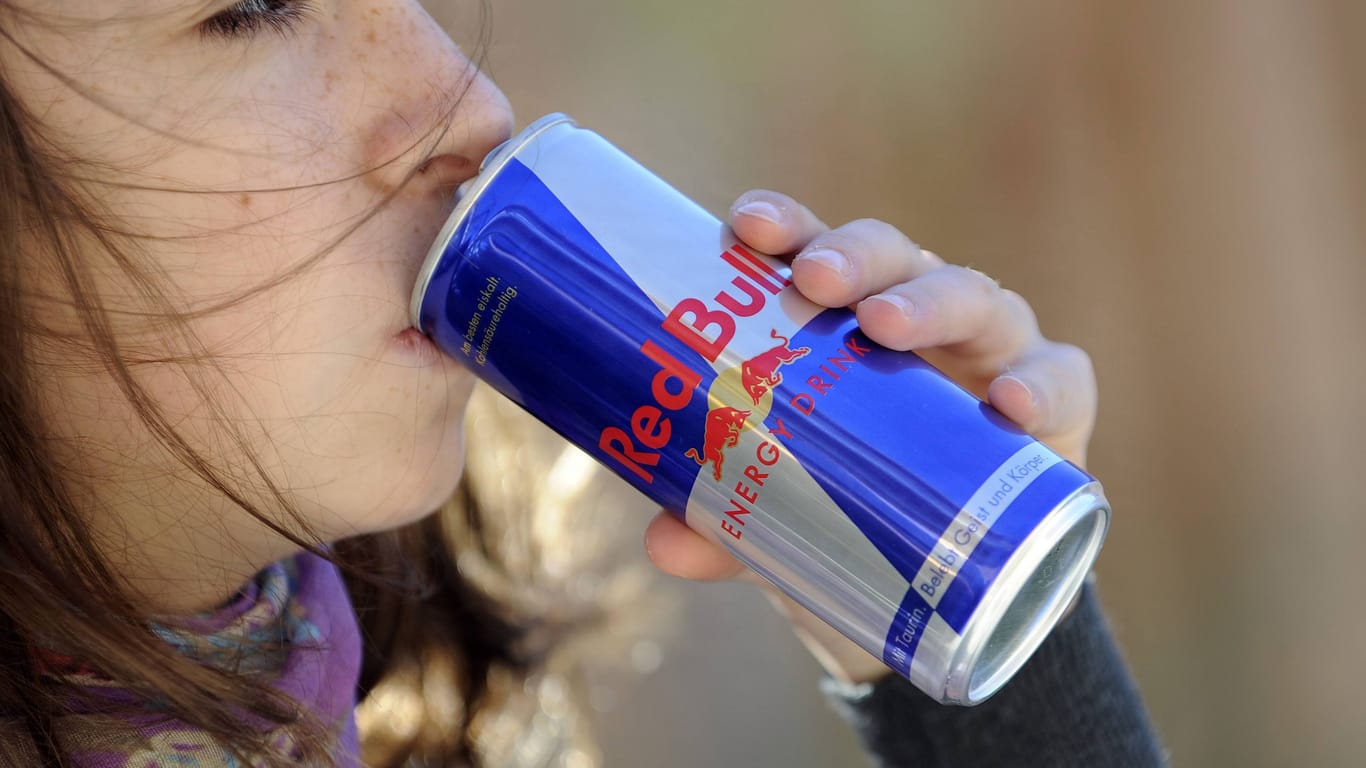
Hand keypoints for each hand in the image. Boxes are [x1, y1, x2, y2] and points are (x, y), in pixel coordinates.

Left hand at [643, 190, 1098, 682]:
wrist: (948, 583)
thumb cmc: (853, 512)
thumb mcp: (782, 517)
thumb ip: (724, 525)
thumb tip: (663, 543)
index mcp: (844, 322)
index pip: (814, 252)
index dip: (787, 226)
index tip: (749, 225)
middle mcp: (918, 317)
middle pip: (894, 257)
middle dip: (854, 254)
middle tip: (816, 278)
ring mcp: (989, 354)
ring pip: (974, 297)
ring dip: (930, 300)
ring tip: (888, 324)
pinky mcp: (1051, 409)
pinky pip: (1061, 378)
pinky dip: (1043, 383)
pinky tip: (1013, 406)